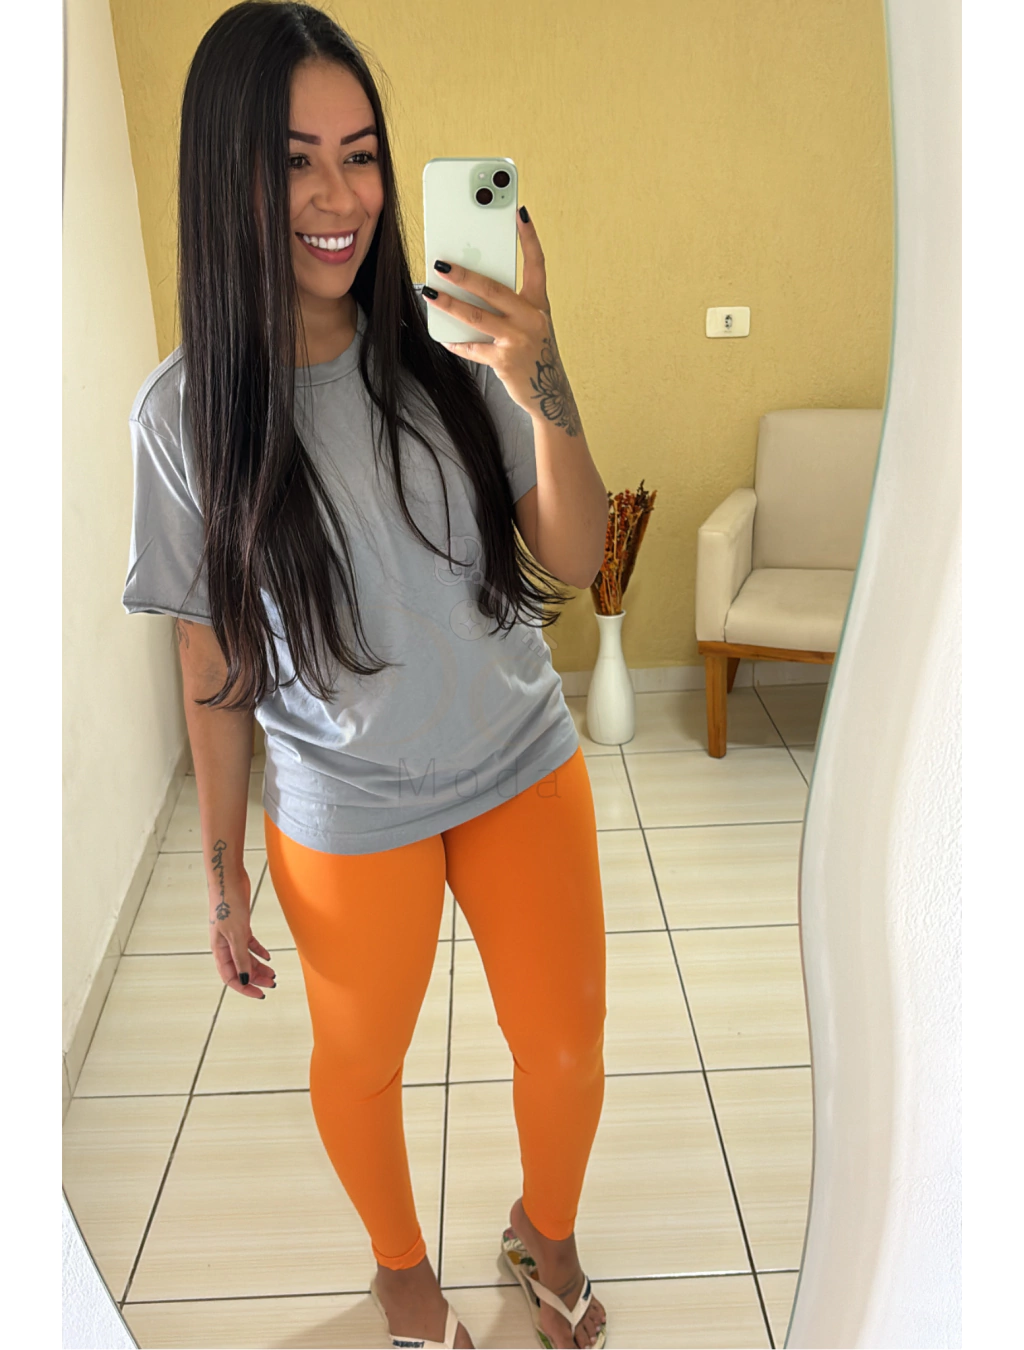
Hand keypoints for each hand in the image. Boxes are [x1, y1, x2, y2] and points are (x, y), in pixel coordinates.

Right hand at [209, 869, 275, 999]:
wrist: (229, 879)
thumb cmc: (228, 903)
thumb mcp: (236, 934)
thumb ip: (240, 957)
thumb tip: (244, 979)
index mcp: (218, 949)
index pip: (230, 976)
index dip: (244, 987)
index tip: (260, 994)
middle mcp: (224, 944)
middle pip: (240, 968)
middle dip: (255, 978)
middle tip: (272, 984)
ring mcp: (232, 935)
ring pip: (246, 957)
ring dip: (259, 966)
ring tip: (273, 974)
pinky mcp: (240, 925)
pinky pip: (250, 944)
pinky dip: (259, 951)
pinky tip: (269, 956)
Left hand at [423, 207, 582, 435]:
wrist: (549, 394)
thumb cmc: (535, 353)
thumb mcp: (531, 324)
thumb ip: (511, 305)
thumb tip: (472, 285)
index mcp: (539, 304)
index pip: (537, 264)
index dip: (529, 237)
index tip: (519, 212)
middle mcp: (532, 318)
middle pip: (494, 289)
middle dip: (465, 274)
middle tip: (441, 263)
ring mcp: (518, 340)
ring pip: (477, 317)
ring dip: (450, 304)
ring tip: (430, 292)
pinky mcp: (505, 361)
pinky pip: (473, 348)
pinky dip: (456, 342)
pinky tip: (443, 335)